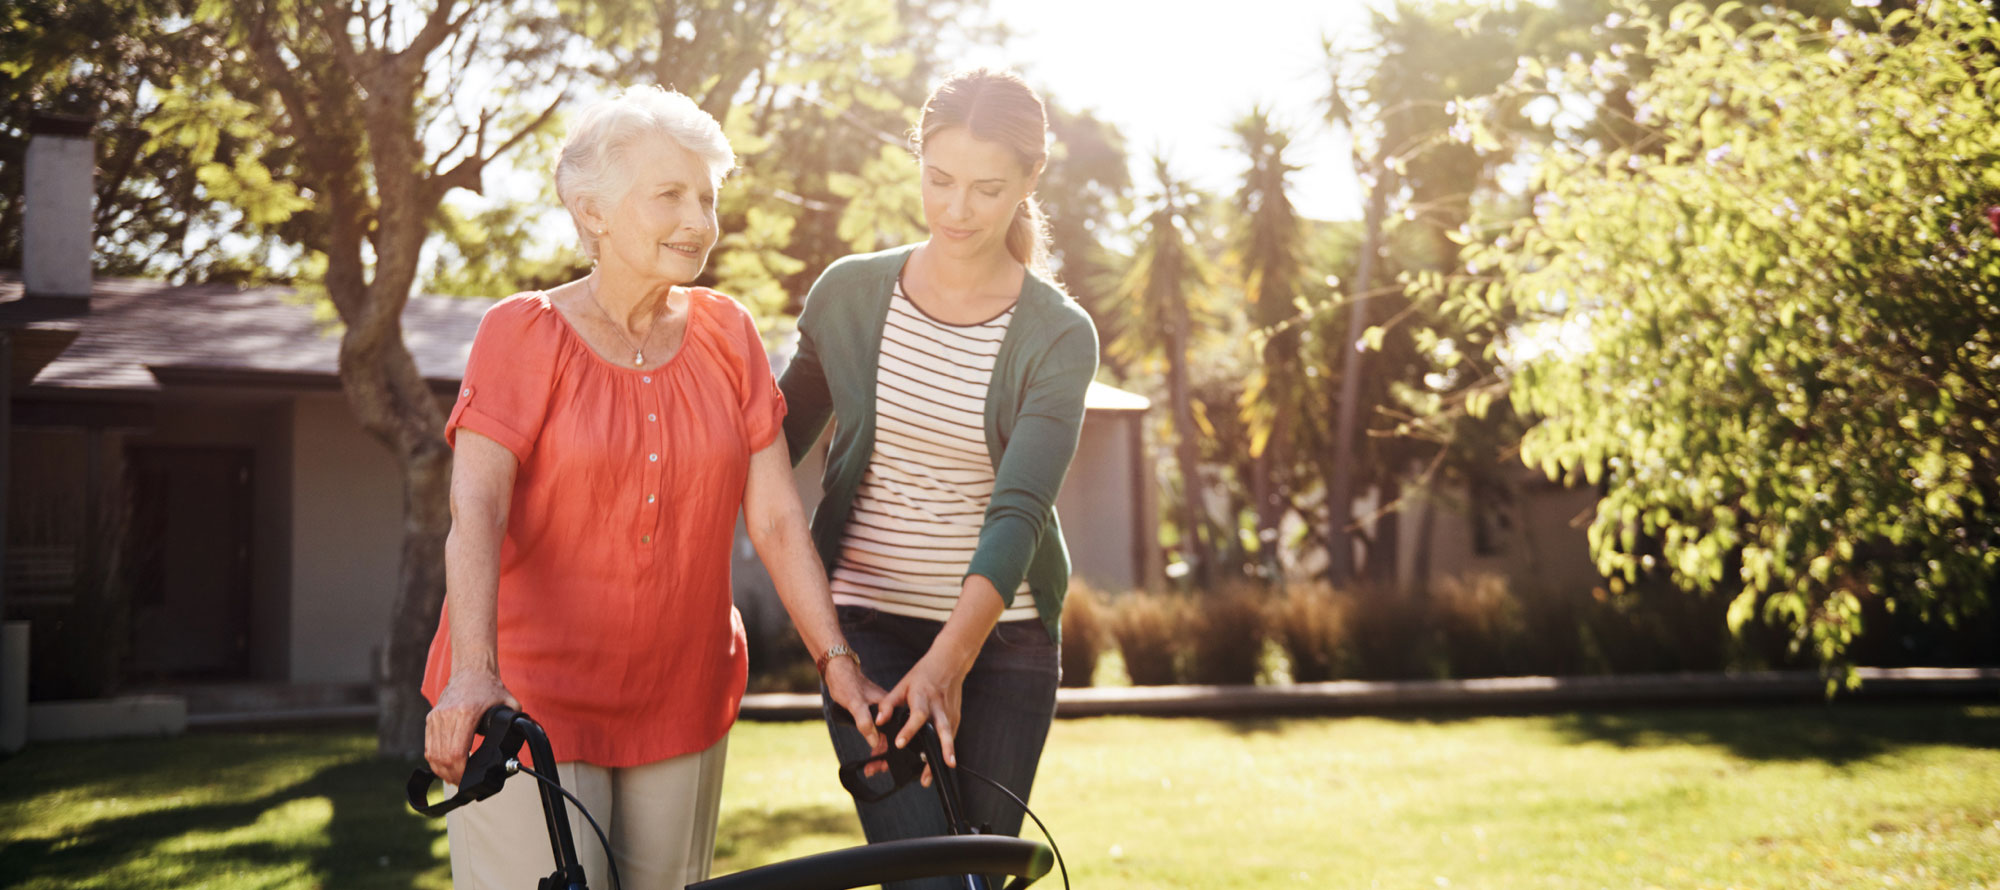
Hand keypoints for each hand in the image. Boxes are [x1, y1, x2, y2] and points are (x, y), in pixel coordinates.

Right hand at [423, 670, 517, 785]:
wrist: (471, 670)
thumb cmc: (490, 687)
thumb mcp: (509, 704)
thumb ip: (516, 723)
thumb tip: (522, 738)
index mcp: (465, 713)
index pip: (456, 752)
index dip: (460, 771)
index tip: (468, 779)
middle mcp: (446, 715)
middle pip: (443, 757)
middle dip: (452, 775)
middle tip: (463, 783)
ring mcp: (436, 717)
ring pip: (433, 754)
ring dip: (442, 770)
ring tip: (454, 778)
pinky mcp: (431, 718)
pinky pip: (429, 746)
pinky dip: (436, 760)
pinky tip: (445, 767)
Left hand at [823, 656, 888, 762]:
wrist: (838, 670)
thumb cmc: (847, 683)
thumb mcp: (855, 703)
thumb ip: (864, 722)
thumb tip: (875, 743)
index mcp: (889, 708)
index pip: (896, 734)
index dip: (890, 752)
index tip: (884, 766)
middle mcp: (888, 712)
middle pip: (891, 738)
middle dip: (885, 757)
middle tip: (874, 771)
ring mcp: (881, 713)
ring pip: (884, 737)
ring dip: (879, 752)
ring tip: (871, 767)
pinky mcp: (873, 714)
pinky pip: (877, 733)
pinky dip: (874, 743)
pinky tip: (871, 752)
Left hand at [875, 652, 968, 786]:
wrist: (949, 663)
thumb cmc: (923, 675)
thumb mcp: (902, 685)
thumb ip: (888, 704)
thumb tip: (878, 722)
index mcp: (923, 697)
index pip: (917, 715)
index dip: (909, 730)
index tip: (899, 744)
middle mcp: (939, 707)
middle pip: (942, 729)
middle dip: (942, 748)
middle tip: (937, 765)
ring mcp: (950, 713)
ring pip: (950, 736)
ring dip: (947, 754)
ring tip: (944, 770)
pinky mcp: (956, 717)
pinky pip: (951, 736)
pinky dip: (947, 750)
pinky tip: (942, 763)